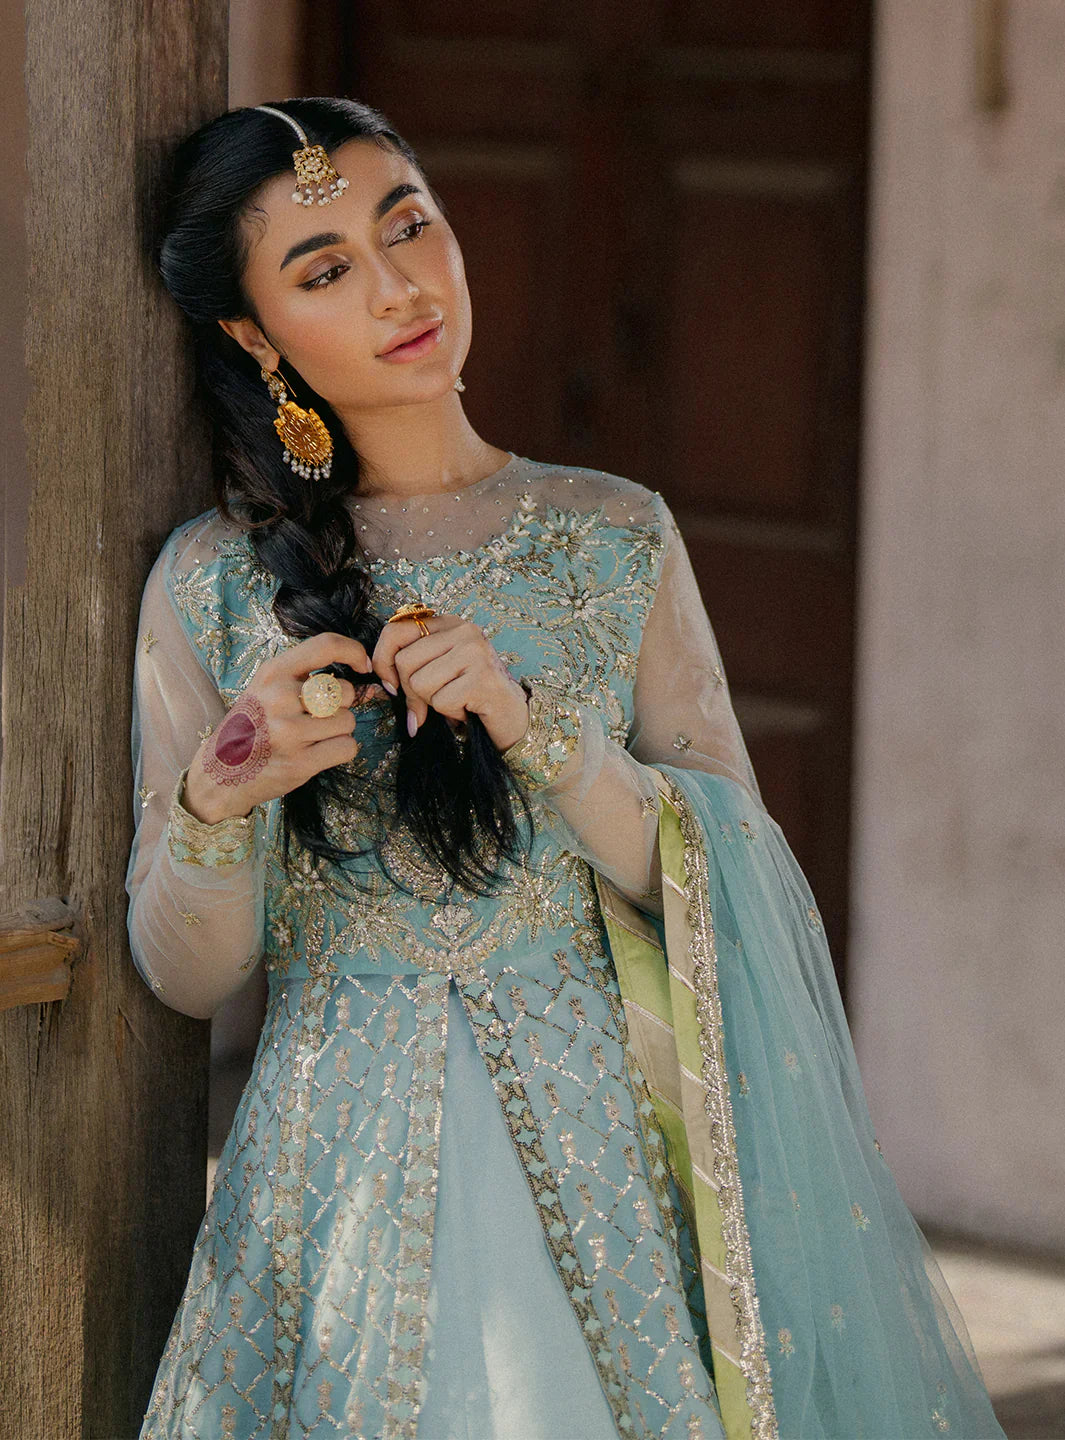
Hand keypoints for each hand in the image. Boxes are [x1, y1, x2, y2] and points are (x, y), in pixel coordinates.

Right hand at [183, 632, 386, 823]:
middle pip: (345, 692)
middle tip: (317, 717)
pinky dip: (340, 751)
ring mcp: (289, 731)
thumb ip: (303, 676)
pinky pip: (347, 747)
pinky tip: (318, 753)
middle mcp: (280, 698)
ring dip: (339, 731)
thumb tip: (362, 668)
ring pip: (349, 722)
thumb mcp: (266, 688)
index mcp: (273, 673)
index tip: (363, 665)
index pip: (326, 645)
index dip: (353, 651)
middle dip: (341, 706)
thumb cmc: (253, 726)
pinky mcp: (300, 762)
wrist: (220, 774)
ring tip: (312, 737)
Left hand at [371, 613, 529, 751]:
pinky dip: (451, 714)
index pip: (395, 631)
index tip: (390, 685)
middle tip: (434, 702)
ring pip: (420, 683)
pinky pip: (441, 702)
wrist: (514, 718)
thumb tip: (383, 682)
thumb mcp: (439, 672)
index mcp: (450, 623)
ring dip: (433, 704)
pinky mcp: (482, 678)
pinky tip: (469, 709)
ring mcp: (475, 652)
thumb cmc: (471, 696)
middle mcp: (464, 631)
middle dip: (412, 692)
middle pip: (404, 662)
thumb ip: (413, 665)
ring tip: (457, 701)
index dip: (382, 661)